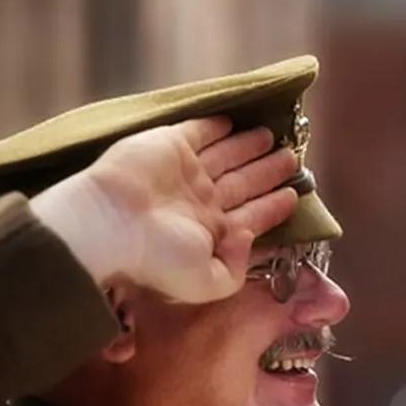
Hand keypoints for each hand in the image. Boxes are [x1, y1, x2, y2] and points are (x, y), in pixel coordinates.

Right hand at [33, 117, 298, 302]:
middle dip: (268, 173)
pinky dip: (216, 127)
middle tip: (293, 160)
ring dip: (250, 148)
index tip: (294, 197)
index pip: (250, 216)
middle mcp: (199, 201)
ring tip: (274, 140)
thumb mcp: (206, 282)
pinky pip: (199, 132)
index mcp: (209, 232)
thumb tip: (248, 236)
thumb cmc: (158, 258)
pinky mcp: (170, 145)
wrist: (112, 223)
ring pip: (227, 156)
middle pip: (244, 183)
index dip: (272, 207)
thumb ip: (236, 268)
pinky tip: (234, 123)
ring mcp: (185, 173)